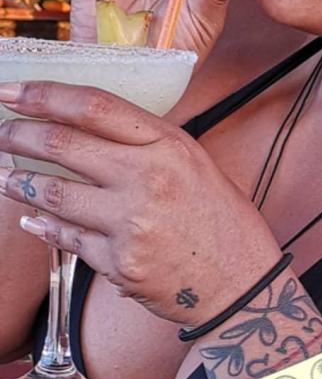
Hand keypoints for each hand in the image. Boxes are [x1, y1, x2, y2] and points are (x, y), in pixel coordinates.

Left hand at [0, 81, 281, 323]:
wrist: (240, 287)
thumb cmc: (222, 223)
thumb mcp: (195, 164)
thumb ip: (146, 145)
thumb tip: (86, 126)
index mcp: (169, 147)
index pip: (94, 106)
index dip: (45, 96)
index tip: (13, 91)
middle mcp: (148, 180)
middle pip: (64, 146)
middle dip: (19, 136)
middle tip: (1, 133)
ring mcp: (131, 224)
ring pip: (55, 195)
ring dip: (19, 183)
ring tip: (4, 176)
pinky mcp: (119, 264)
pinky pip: (68, 239)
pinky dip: (44, 227)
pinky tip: (31, 218)